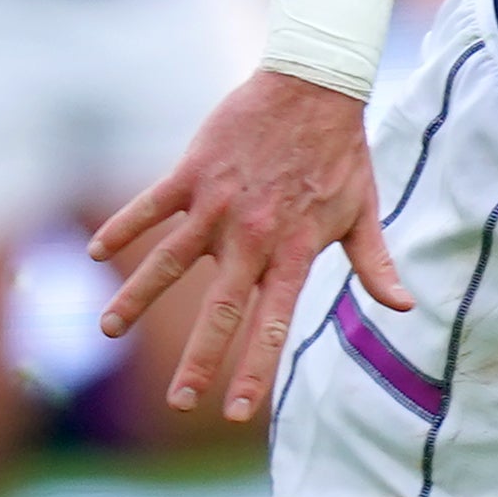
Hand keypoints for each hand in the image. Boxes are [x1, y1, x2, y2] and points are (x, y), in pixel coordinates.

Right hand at [92, 65, 399, 420]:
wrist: (313, 84)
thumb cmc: (341, 153)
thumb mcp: (363, 212)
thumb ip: (375, 264)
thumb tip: (402, 307)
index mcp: (292, 252)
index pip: (270, 324)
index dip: (253, 371)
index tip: (236, 412)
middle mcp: (251, 236)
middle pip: (220, 311)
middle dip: (200, 361)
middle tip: (180, 403)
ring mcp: (218, 205)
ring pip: (169, 261)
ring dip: (137, 298)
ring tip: (109, 331)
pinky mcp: (193, 173)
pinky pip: (150, 206)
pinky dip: (123, 228)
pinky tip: (95, 254)